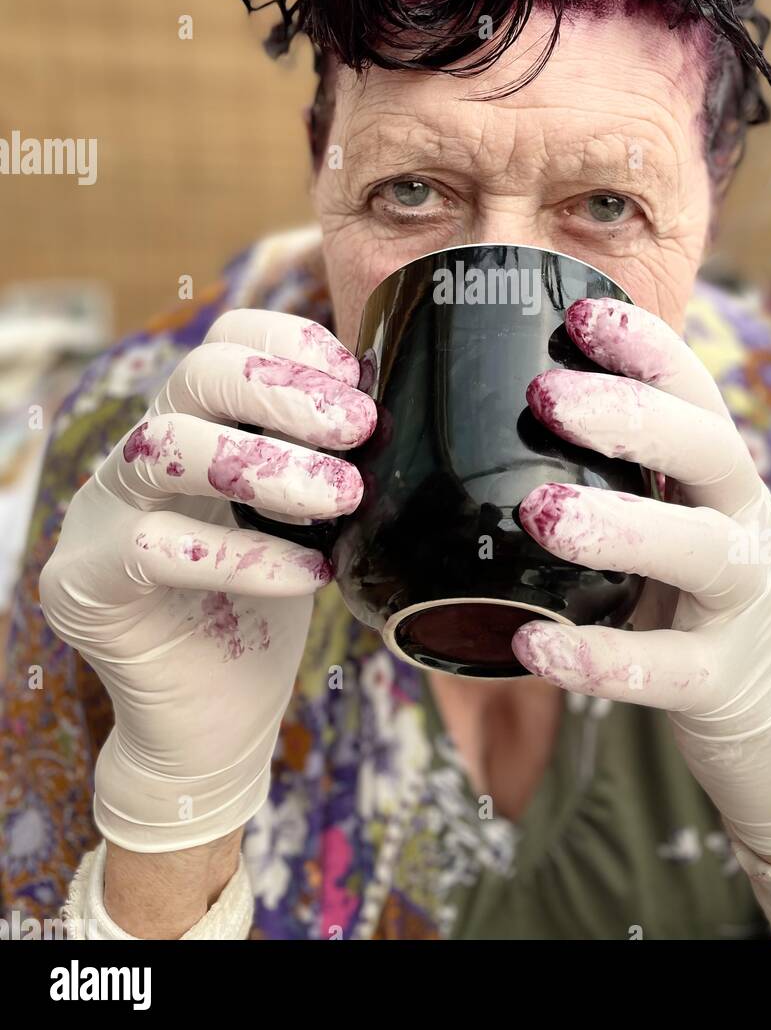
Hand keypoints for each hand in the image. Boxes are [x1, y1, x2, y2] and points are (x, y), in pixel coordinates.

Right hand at [39, 310, 374, 853]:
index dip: (291, 343)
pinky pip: (157, 549)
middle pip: (196, 373)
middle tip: (359, 429)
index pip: (225, 340)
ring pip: (166, 445)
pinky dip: (247, 558)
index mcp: (195, 425)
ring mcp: (101, 513)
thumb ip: (327, 459)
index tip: (356, 381)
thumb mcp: (310, 516)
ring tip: (343, 499)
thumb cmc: (272, 605)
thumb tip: (395, 404)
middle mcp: (141, 455)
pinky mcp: (84, 581)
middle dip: (286, 392)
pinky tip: (312, 576)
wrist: (220, 721)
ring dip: (269, 466)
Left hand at [513, 297, 770, 859]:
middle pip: (712, 452)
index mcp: (722, 480)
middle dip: (634, 416)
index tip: (580, 313)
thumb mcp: (677, 521)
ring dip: (624, 527)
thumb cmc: (697, 596)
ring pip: (702, 552)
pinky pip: (665, 670)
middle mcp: (744, 526)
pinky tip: (530, 645)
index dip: (648, 350)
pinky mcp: (721, 683)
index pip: (697, 395)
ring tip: (539, 510)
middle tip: (548, 395)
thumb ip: (619, 477)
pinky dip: (599, 657)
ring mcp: (742, 606)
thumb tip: (487, 420)